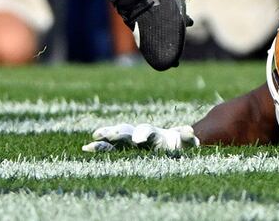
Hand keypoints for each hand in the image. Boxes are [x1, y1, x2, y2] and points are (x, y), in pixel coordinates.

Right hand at [83, 123, 198, 153]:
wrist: (170, 141)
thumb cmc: (177, 143)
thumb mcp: (184, 141)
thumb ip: (187, 137)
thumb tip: (192, 134)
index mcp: (154, 133)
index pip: (146, 131)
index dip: (142, 134)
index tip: (138, 140)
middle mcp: (138, 134)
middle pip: (127, 131)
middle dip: (120, 133)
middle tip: (112, 135)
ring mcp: (129, 139)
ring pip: (115, 136)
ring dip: (106, 137)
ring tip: (94, 137)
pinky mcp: (123, 147)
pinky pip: (109, 148)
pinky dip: (99, 147)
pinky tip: (86, 148)